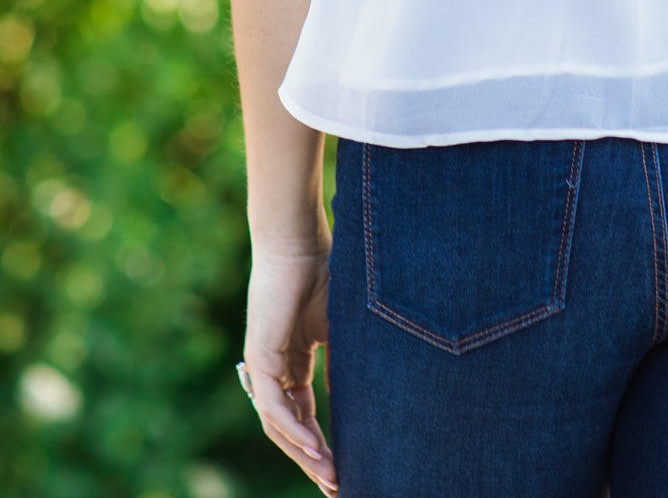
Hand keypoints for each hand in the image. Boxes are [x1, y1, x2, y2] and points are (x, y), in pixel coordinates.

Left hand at [243, 242, 337, 494]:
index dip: (322, 445)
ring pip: (279, 426)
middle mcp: (272, 370)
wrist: (300, 241)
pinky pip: (274, 407)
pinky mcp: (259, 359)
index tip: (345, 471)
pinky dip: (294, 431)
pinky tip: (316, 449)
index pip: (303, 416)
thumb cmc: (323, 273)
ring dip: (305, 454)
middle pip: (290, 430)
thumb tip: (361, 404)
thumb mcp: (339, 330)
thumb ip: (343, 366)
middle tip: (338, 487)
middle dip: (314, 461)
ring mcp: (263, 366)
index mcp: (291, 362)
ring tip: (332, 476)